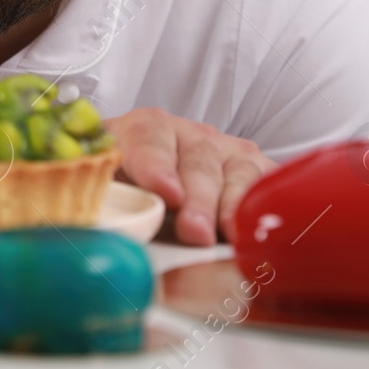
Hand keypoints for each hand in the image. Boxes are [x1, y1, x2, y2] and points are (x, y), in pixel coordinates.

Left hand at [104, 108, 274, 245]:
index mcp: (141, 131)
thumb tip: (103, 238)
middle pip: (197, 160)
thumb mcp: (107, 191)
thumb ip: (103, 205)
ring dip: (231, 206)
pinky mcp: (254, 170)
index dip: (156, 166)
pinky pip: (265, 184)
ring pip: (236, 172)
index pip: (148, 139)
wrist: (152, 185)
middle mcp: (188, 135)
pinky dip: (261, 206)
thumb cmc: (129, 190)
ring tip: (228, 234)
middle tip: (195, 230)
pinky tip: (254, 230)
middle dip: (198, 198)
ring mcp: (225, 150)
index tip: (165, 193)